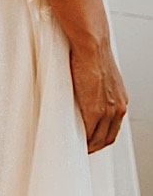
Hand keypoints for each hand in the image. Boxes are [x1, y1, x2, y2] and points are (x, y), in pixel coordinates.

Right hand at [68, 38, 128, 153]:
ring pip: (100, 139)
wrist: (91, 46)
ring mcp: (108, 111)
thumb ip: (94, 88)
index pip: (113, 126)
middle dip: (96, 146)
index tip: (91, 138)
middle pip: (108, 137)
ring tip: (78, 149)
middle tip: (84, 149)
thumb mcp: (98, 76)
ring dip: (89, 146)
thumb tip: (83, 91)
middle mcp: (118, 108)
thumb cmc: (90, 54)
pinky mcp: (95, 111)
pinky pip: (90, 134)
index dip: (102, 136)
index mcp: (120, 100)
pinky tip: (76, 143)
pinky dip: (84, 142)